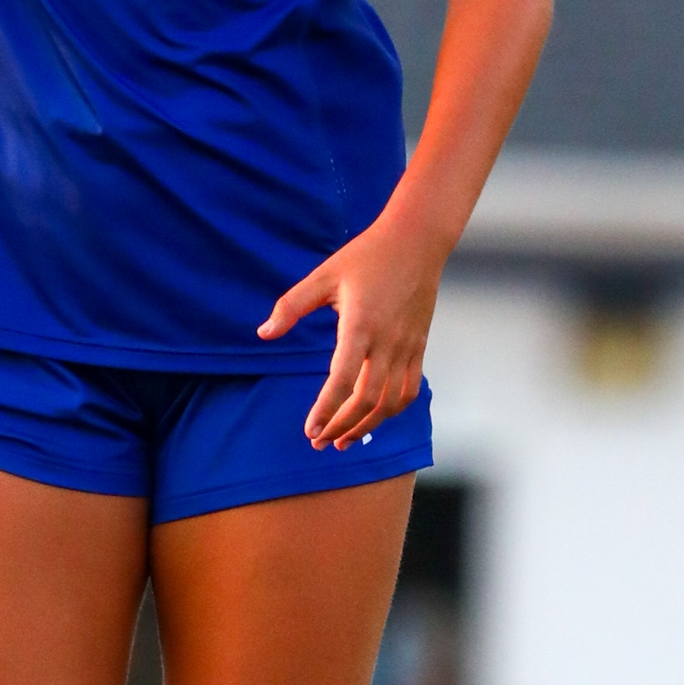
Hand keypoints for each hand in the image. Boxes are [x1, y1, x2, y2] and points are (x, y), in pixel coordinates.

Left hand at [260, 209, 442, 450]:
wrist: (416, 241)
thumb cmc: (365, 255)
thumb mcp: (323, 275)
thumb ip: (291, 306)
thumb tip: (263, 333)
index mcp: (360, 324)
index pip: (342, 379)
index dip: (326, 410)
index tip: (310, 430)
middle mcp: (387, 341)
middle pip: (367, 400)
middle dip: (342, 427)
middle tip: (319, 443)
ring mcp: (407, 346)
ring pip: (391, 402)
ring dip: (367, 427)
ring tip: (343, 441)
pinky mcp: (419, 346)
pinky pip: (409, 390)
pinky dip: (391, 411)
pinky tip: (372, 419)